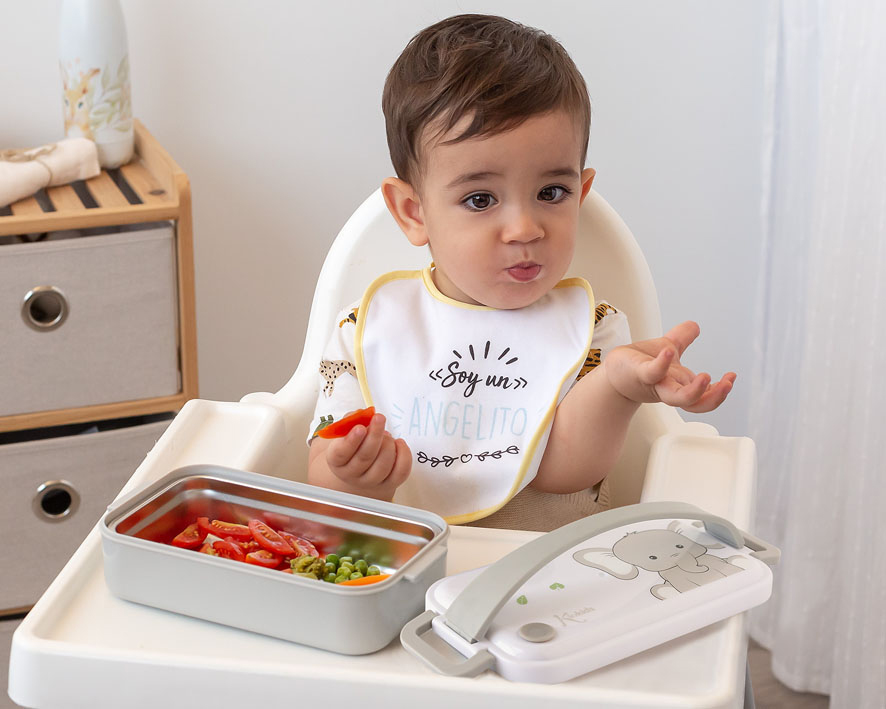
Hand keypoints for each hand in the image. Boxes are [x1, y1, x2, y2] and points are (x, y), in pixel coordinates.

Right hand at [323, 412, 411, 496]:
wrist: (360, 468)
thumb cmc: (354, 446)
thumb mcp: (346, 432)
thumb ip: (351, 421)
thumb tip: (361, 414)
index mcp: (337, 460)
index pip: (341, 453)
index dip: (352, 440)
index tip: (360, 427)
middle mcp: (352, 475)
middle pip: (364, 458)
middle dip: (374, 436)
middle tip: (379, 418)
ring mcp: (371, 482)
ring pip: (383, 466)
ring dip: (388, 444)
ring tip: (386, 434)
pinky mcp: (389, 484)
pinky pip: (401, 471)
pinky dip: (403, 455)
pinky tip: (398, 443)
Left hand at [602, 321, 735, 412]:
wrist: (614, 371)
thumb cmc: (639, 364)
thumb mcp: (667, 347)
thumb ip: (682, 338)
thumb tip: (696, 325)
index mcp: (681, 383)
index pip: (704, 396)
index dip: (720, 391)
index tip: (731, 377)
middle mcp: (670, 387)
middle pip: (695, 403)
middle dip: (714, 397)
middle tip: (728, 385)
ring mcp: (655, 382)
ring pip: (677, 397)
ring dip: (694, 391)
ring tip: (706, 377)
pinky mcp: (639, 373)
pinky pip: (652, 372)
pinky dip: (662, 363)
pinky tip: (668, 352)